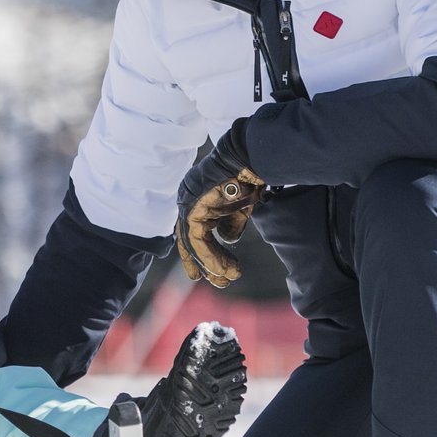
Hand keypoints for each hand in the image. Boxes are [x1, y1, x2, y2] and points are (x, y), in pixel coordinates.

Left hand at [176, 121, 266, 287]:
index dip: (203, 252)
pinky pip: (197, 238)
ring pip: (193, 242)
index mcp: (198, 198)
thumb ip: (232, 221)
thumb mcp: (241, 204)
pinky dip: (209, 255)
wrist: (249, 155)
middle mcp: (188, 200)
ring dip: (210, 263)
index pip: (195, 230)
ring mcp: (187, 202)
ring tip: (226, 279)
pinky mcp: (192, 206)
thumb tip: (228, 239)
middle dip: (204, 262)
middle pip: (191, 239)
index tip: (212, 272)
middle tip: (218, 281)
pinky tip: (222, 269)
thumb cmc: (247, 175)